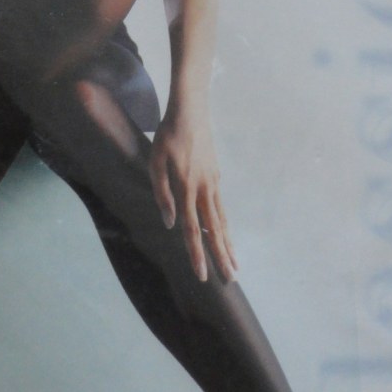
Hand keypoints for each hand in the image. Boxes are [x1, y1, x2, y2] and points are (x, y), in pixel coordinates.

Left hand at [149, 105, 237, 283]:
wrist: (190, 111)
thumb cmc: (167, 136)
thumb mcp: (155, 163)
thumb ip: (162, 194)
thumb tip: (171, 222)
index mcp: (187, 189)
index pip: (193, 230)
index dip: (197, 254)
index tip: (203, 276)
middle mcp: (204, 190)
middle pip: (214, 231)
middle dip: (222, 257)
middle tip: (231, 280)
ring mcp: (213, 183)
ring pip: (222, 221)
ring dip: (228, 244)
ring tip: (235, 264)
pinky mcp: (216, 177)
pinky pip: (220, 207)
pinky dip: (224, 225)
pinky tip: (225, 235)